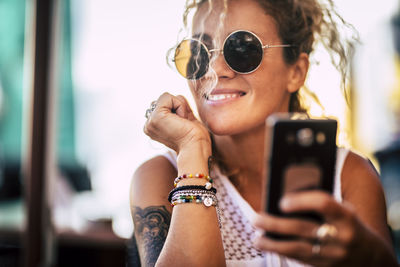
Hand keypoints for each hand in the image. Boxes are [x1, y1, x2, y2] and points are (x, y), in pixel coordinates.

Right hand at [144, 93, 210, 152]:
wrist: (196, 146)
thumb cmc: (194, 136)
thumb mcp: (184, 117)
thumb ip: (176, 106)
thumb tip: (173, 96)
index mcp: (153, 126)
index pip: (165, 104)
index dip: (179, 109)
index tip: (183, 124)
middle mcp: (148, 125)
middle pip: (164, 100)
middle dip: (178, 106)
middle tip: (183, 123)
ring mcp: (150, 121)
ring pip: (166, 97)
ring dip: (180, 107)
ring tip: (182, 122)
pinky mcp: (155, 117)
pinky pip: (167, 97)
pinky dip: (180, 105)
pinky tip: (181, 119)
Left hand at [252, 191, 385, 266]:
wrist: (371, 258)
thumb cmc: (347, 224)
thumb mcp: (342, 211)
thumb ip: (319, 204)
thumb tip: (283, 195)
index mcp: (346, 216)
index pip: (324, 204)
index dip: (302, 201)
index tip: (281, 201)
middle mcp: (341, 236)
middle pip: (303, 229)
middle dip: (276, 224)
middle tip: (256, 219)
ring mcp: (333, 254)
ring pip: (298, 249)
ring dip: (273, 243)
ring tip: (256, 238)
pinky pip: (299, 259)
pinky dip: (280, 251)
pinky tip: (266, 245)